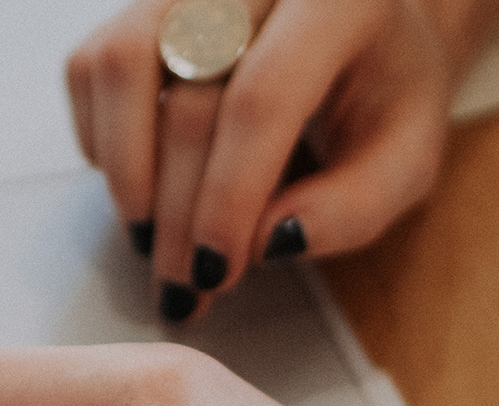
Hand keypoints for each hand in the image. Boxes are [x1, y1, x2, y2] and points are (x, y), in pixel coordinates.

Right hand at [66, 0, 498, 319]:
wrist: (363, 27)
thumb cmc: (385, 91)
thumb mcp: (407, 156)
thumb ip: (354, 206)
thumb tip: (269, 243)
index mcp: (337, 4)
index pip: (262, 98)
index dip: (229, 194)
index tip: (216, 271)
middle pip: (187, 97)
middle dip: (177, 212)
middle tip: (184, 285)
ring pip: (120, 65)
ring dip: (125, 171)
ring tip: (150, 238)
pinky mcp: (142, 4)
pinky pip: (91, 66)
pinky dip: (102, 138)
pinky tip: (143, 182)